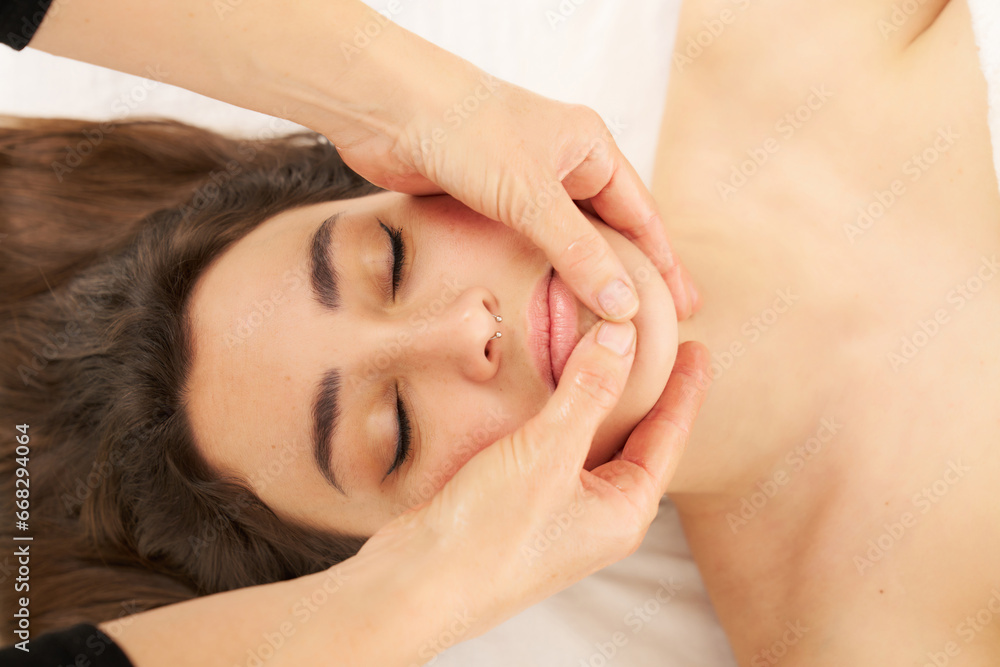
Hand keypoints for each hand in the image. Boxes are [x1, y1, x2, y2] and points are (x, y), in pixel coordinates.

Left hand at [334, 70, 700, 322]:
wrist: (387, 110)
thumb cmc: (465, 129)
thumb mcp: (532, 195)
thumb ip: (578, 252)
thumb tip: (623, 305)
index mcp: (589, 149)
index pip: (641, 216)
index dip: (663, 263)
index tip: (683, 305)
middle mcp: (562, 166)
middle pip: (609, 232)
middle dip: (631, 276)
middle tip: (654, 325)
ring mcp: (523, 185)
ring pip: (565, 243)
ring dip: (584, 280)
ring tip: (605, 326)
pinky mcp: (487, 203)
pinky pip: (526, 248)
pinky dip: (541, 277)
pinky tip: (550, 306)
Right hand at [353, 321, 709, 648]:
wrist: (419, 584)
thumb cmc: (489, 536)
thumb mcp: (547, 453)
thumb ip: (588, 391)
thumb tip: (623, 336)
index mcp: (623, 511)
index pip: (669, 437)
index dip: (685, 389)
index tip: (697, 347)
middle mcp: (598, 513)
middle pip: (635, 438)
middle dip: (646, 390)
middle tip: (657, 342)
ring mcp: (559, 508)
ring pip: (592, 439)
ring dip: (598, 397)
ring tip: (608, 353)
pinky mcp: (521, 500)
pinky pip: (555, 446)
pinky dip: (560, 411)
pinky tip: (552, 388)